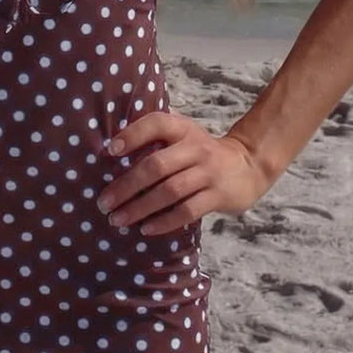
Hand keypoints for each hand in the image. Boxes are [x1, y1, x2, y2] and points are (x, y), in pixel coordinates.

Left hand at [97, 113, 268, 235]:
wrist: (248, 166)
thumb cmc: (200, 152)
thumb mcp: (183, 135)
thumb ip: (156, 136)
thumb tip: (110, 147)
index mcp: (183, 129)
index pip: (157, 123)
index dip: (133, 135)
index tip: (109, 151)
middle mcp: (196, 148)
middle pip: (156, 166)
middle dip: (126, 186)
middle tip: (104, 202)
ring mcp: (209, 173)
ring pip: (169, 191)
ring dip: (140, 208)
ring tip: (117, 219)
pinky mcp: (218, 196)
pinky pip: (187, 211)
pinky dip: (164, 221)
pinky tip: (145, 229)